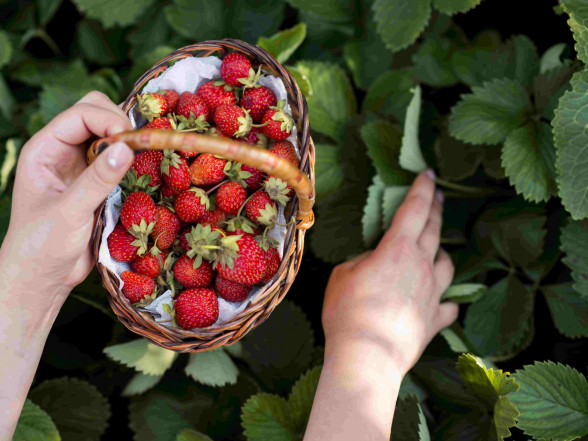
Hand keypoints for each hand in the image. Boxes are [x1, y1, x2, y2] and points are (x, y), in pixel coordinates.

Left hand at [0, 91, 133, 304]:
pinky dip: (133, 160)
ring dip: (129, 142)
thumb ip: (98, 180)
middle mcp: (63, 151)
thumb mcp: (69, 212)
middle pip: (96, 113)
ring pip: (110, 134)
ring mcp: (81, 165)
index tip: (132, 141)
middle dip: (120, 124)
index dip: (109, 120)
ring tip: (144, 159)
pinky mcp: (97, 182)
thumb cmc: (43, 246)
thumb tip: (127, 148)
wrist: (43, 276)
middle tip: (139, 149)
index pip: (81, 114)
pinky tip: (143, 172)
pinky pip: (119, 158)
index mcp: (45, 149)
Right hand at [321, 170, 457, 374]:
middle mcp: (422, 266)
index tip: (428, 173)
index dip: (422, 188)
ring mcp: (432, 294)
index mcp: (398, 249)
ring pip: (446, 264)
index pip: (414, 210)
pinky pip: (447, 305)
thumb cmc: (348, 311)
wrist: (367, 357)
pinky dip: (445, 300)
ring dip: (441, 252)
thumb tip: (375, 263)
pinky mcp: (434, 320)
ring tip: (436, 250)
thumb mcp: (343, 275)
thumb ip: (363, 262)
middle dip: (436, 208)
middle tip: (438, 195)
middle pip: (434, 230)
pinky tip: (442, 301)